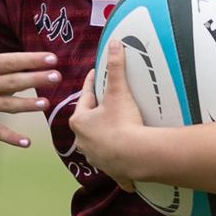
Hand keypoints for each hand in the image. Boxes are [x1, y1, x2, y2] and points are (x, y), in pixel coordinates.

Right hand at [0, 14, 59, 147]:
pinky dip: (9, 138)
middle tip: (57, 77)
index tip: (51, 58)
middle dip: (36, 80)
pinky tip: (26, 142)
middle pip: (13, 82)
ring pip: (7, 106)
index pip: (10, 61)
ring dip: (27, 106)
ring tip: (45, 104)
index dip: (31, 60)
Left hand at [71, 41, 144, 191]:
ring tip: (115, 130)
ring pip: (97, 145)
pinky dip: (117, 164)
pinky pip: (113, 166)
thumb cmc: (122, 122)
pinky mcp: (111, 171)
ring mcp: (95, 158)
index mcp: (79, 121)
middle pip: (88, 123)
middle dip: (96, 114)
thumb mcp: (118, 92)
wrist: (136, 155)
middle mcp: (82, 141)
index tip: (96, 75)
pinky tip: (124, 165)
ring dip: (103, 139)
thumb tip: (114, 43)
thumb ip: (115, 67)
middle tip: (107, 104)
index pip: (85, 97)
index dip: (91, 84)